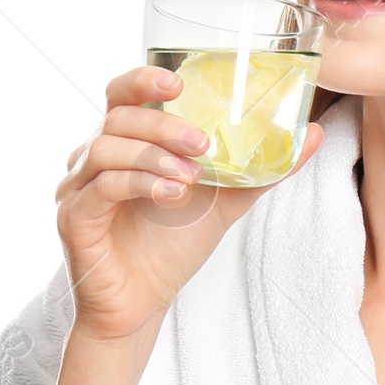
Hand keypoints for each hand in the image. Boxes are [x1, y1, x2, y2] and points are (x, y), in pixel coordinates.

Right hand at [56, 65, 323, 342]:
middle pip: (117, 116)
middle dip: (162, 124)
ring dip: (154, 155)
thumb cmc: (172, 247)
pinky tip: (173, 195)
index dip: (144, 79)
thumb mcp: (225, 202)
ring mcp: (78, 187)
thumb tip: (311, 134)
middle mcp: (93, 157)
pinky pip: (102, 188)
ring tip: (192, 175)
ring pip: (107, 148)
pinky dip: (140, 185)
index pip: (122, 93)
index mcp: (124, 143)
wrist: (142, 304)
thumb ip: (261, 169)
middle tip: (202, 142)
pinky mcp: (74, 218)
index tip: (179, 83)